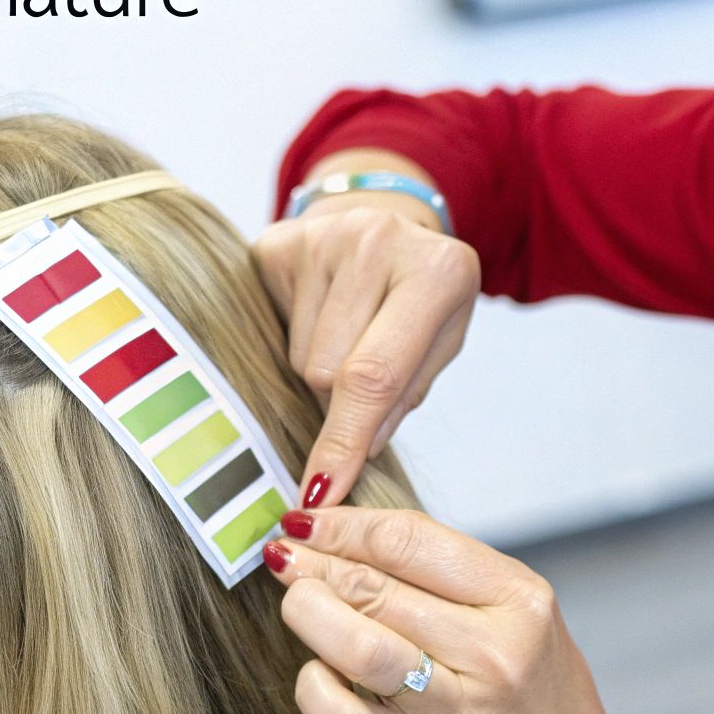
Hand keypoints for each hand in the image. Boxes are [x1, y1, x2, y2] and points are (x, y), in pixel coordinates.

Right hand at [253, 203, 477, 508]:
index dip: (343, 440)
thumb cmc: (423, 297)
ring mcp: (322, 235)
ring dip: (319, 369)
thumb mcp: (441, 342)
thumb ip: (404, 395)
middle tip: (365, 377)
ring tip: (348, 334)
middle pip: (327, 372)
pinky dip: (295, 338)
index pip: (375, 376)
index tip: (321, 491)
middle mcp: (377, 241)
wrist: (391, 222)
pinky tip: (320, 313)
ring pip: (299, 357)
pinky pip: (272, 326)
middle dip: (341, 400)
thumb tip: (352, 455)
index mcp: (436, 272)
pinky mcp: (278, 242)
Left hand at [263, 505, 620, 713]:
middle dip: (315, 562)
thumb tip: (350, 532)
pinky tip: (316, 672)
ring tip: (297, 599)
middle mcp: (490, 653)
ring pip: (359, 649)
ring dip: (309, 613)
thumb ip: (444, 570)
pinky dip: (314, 689)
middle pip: (376, 588)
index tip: (309, 519)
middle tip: (286, 553)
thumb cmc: (533, 684)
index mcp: (518, 600)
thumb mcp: (516, 607)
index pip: (410, 541)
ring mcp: (452, 710)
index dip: (344, 524)